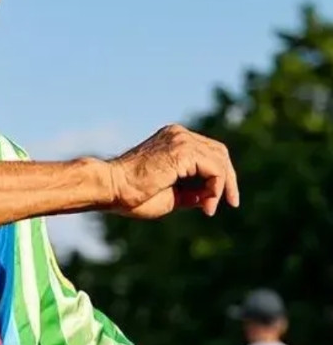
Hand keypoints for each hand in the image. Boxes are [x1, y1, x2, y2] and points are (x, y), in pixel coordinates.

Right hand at [108, 124, 238, 219]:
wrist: (111, 188)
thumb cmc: (132, 195)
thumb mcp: (170, 196)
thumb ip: (191, 192)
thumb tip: (210, 196)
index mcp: (173, 140)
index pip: (208, 152)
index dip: (219, 176)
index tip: (216, 202)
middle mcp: (179, 135)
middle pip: (219, 152)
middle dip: (228, 180)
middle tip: (232, 203)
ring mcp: (181, 139)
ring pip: (220, 159)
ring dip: (222, 187)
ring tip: (209, 210)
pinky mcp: (182, 151)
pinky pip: (215, 168)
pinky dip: (216, 188)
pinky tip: (206, 205)